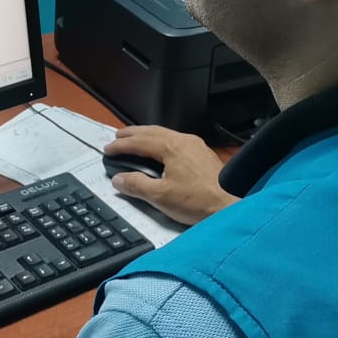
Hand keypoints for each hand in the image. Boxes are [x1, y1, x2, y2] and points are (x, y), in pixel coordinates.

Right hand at [103, 126, 236, 225]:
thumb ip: (136, 186)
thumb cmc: (198, 201)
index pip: (140, 142)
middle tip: (117, 137)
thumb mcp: (160, 197)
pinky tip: (160, 149)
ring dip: (147, 136)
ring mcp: (196, 146)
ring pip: (165, 134)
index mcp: (172, 147)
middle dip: (133, 134)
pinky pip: (176, 140)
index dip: (121, 145)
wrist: (230, 206)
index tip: (107, 149)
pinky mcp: (203, 154)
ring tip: (135, 140)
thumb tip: (118, 179)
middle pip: (152, 132)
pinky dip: (161, 141)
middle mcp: (184, 141)